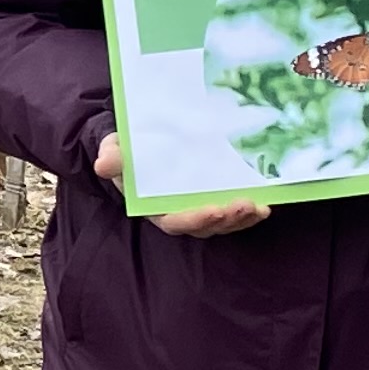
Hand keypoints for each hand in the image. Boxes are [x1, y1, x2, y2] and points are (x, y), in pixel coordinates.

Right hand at [92, 130, 269, 238]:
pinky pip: (232, 213)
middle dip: (225, 219)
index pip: (175, 221)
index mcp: (154, 207)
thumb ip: (113, 156)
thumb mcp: (115, 149)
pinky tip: (265, 205)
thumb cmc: (128, 150)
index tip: (214, 208)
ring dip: (241, 218)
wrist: (139, 143)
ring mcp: (198, 208)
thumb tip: (104, 164)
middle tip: (244, 205)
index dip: (195, 218)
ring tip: (259, 207)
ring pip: (222, 223)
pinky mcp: (214, 199)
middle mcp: (178, 214)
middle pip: (204, 226)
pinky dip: (248, 213)